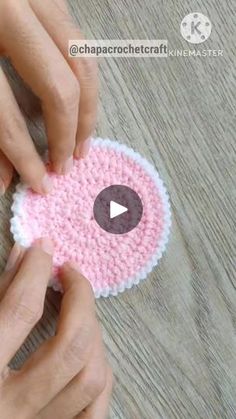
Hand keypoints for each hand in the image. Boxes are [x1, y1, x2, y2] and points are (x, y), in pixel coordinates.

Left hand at [0, 0, 97, 194]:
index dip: (26, 158)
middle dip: (69, 132)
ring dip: (88, 106)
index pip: (7, 118)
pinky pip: (76, 36)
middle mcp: (10, 13)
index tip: (41, 181)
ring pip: (82, 58)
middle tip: (68, 162)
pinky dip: (83, 71)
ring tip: (82, 138)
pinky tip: (78, 96)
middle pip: (60, 87)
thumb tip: (5, 177)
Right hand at [0, 239, 111, 418]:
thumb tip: (24, 259)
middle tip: (70, 272)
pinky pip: (94, 410)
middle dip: (80, 297)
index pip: (20, 311)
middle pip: (72, 345)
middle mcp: (11, 409)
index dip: (35, 271)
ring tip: (78, 309)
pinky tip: (89, 350)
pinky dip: (99, 373)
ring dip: (92, 332)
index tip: (43, 249)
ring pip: (90, 377)